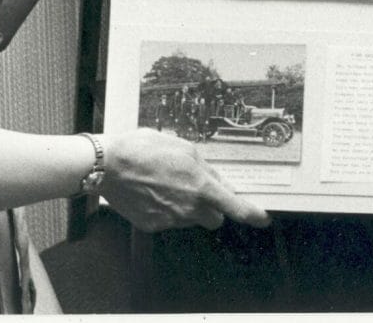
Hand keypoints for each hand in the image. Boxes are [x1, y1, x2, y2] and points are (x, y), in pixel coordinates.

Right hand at [101, 128, 269, 232]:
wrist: (109, 164)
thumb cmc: (143, 149)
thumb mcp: (182, 147)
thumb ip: (204, 166)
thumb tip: (218, 181)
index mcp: (200, 186)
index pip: (235, 207)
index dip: (252, 214)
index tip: (263, 219)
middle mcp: (189, 207)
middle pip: (214, 217)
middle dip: (211, 206)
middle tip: (196, 188)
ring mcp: (170, 219)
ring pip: (191, 219)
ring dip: (187, 206)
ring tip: (166, 183)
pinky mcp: (152, 225)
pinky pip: (169, 220)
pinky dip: (165, 209)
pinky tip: (152, 192)